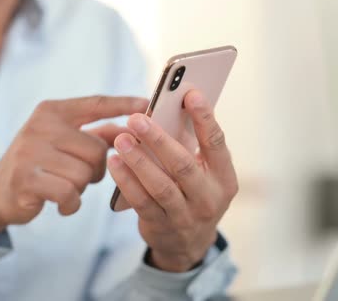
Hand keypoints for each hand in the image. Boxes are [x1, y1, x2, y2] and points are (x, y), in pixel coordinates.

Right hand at [0, 96, 147, 239]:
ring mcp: (31, 151)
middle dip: (95, 170)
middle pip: (96, 149)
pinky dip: (71, 204)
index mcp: (52, 111)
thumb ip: (97, 134)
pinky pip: (70, 192)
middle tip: (78, 177)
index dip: (123, 104)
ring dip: (81, 188)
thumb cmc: (39, 165)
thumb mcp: (63, 142)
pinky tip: (61, 203)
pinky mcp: (26, 178)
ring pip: (85, 174)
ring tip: (64, 187)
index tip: (147, 104)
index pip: (95, 104)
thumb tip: (133, 128)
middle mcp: (41, 126)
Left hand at [108, 90, 237, 271]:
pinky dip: (126, 180)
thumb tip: (170, 107)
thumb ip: (191, 145)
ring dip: (138, 160)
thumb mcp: (204, 173)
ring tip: (121, 139)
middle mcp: (209, 197)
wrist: (188, 243)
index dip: (204, 118)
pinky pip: (141, 201)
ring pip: (160, 185)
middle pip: (183, 165)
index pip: (216, 143)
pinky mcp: (161, 226)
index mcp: (224, 177)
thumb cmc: (193, 193)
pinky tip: (114, 162)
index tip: (191, 94)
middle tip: (137, 119)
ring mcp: (185, 215)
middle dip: (159, 140)